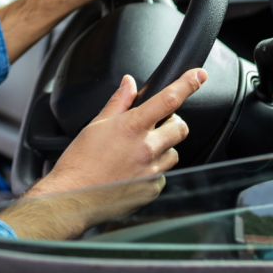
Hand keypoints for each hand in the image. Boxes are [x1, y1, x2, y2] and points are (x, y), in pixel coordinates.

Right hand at [0, 68, 205, 239]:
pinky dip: (153, 170)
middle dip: (171, 123)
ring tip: (137, 153)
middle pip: (180, 127)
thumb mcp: (96, 125)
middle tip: (154, 126)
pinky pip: (163, 174)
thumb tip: (129, 84)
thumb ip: (118, 102)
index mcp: (132, 127)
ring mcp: (152, 170)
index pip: (168, 100)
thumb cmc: (80, 161)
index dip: (187, 84)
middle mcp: (147, 148)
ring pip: (173, 152)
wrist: (74, 196)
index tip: (199, 76)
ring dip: (162, 148)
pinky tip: (133, 171)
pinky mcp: (153, 188)